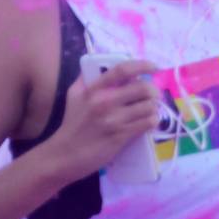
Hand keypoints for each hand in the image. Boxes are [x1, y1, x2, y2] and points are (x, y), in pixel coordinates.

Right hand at [50, 60, 160, 181]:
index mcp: (95, 89)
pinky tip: (147, 121)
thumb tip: (98, 64)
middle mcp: (105, 102)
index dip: (143, 65)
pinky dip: (152, 121)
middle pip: (142, 88)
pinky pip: (146, 123)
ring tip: (149, 110)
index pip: (123, 70)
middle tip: (152, 95)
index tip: (153, 67)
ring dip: (154, 107)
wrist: (65, 154)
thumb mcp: (73, 95)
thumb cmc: (71, 124)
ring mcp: (114, 120)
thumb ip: (85, 78)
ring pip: (148, 107)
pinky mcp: (120, 136)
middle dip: (153, 91)